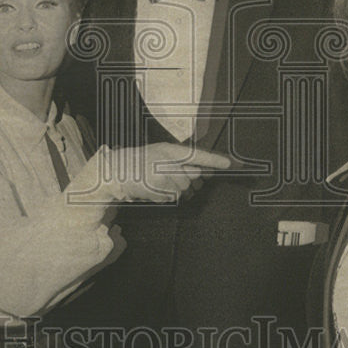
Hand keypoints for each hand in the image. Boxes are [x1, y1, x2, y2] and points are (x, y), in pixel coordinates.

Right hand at [72, 143, 229, 202]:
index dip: (215, 160)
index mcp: (170, 150)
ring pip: (186, 188)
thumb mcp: (161, 153)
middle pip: (194, 176)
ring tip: (160, 180)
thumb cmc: (141, 160)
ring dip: (178, 187)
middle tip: (170, 173)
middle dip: (189, 177)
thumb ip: (182, 160)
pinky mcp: (161, 193)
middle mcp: (169, 164)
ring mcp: (165, 180)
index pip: (198, 155)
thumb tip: (202, 172)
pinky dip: (169, 195)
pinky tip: (157, 188)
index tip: (230, 164)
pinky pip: (175, 197)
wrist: (117, 172)